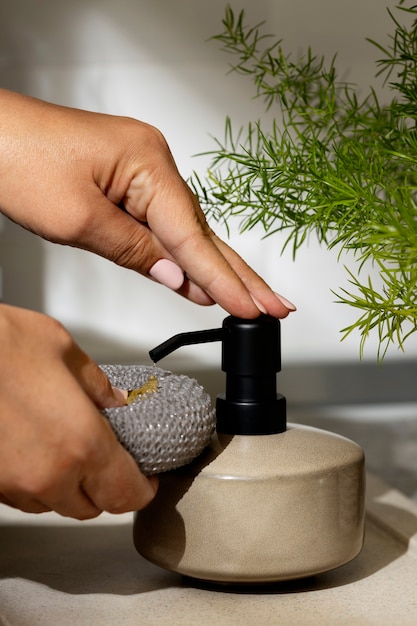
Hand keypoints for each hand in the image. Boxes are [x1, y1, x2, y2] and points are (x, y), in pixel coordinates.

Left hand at [0, 89, 295, 317]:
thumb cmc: (18, 158)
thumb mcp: (77, 218)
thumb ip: (133, 250)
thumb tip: (175, 275)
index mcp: (148, 164)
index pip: (193, 237)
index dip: (222, 279)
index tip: (251, 308)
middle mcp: (153, 164)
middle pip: (204, 232)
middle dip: (240, 274)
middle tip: (275, 305)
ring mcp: (143, 172)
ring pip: (186, 231)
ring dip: (215, 269)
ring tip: (250, 298)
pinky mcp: (129, 182)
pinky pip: (163, 225)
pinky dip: (181, 255)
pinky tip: (199, 277)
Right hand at [0, 304, 157, 518]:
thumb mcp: (61, 349)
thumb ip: (96, 383)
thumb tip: (114, 400)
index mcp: (81, 442)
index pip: (126, 493)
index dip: (142, 490)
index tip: (146, 480)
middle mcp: (47, 473)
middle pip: (92, 507)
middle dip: (106, 487)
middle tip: (111, 460)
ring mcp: (12, 483)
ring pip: (54, 504)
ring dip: (68, 485)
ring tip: (69, 448)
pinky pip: (22, 495)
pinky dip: (36, 481)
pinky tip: (36, 449)